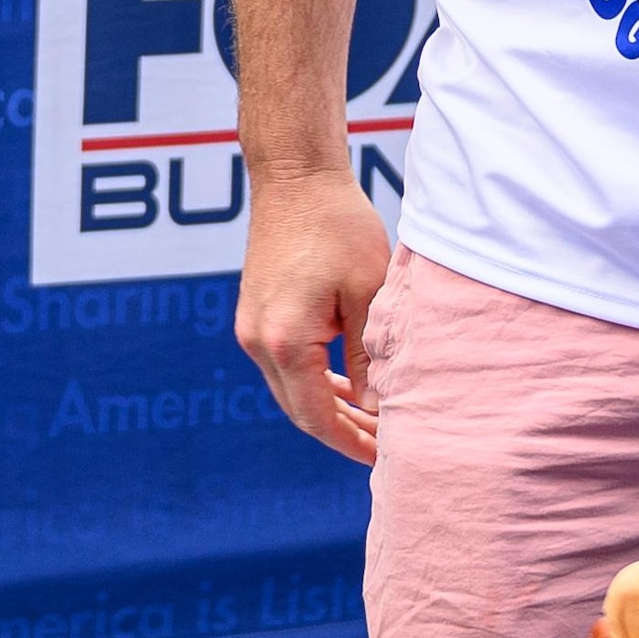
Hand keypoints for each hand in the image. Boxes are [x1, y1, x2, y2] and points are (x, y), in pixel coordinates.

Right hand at [233, 166, 393, 460]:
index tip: (385, 458)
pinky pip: (285, 365)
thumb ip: (369, 354)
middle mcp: (258, 341)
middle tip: (386, 446)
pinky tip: (347, 387)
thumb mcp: (368, 292)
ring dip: (330, 408)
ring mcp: (252, 329)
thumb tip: (376, 405)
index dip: (351, 442)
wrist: (295, 179)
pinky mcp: (256, 316)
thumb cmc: (338, 226)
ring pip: (292, 390)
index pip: (317, 416)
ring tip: (373, 422)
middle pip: (300, 410)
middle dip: (344, 432)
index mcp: (285, 341)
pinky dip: (316, 381)